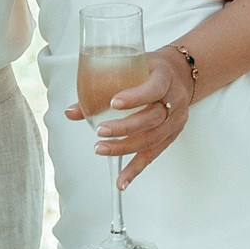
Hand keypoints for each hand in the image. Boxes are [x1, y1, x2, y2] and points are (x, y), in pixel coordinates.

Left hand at [68, 46, 193, 185]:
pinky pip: (152, 155)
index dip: (134, 97)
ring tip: (102, 149)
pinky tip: (122, 181)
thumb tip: (70, 112)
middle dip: (124, 127)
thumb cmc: (151, 69)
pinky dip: (135, 169)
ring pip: (152, 139)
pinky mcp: (171, 136)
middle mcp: (174, 100)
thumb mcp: (131, 67)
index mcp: (164, 78)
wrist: (180, 75)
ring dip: (125, 147)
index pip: (153, 88)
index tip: (113, 102)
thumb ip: (102, 86)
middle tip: (100, 131)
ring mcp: (175, 121)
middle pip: (152, 118)